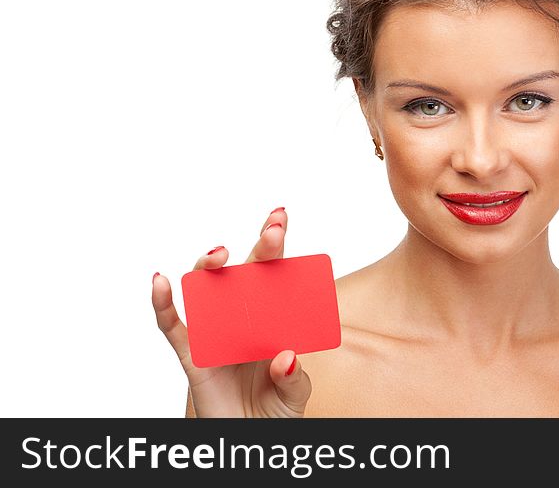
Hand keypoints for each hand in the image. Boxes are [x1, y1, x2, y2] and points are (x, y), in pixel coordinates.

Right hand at [151, 207, 311, 416]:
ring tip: (220, 256)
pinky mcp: (191, 357)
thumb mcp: (294, 396)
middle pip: (246, 275)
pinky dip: (163, 305)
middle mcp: (243, 321)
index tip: (280, 218)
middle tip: (274, 229)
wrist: (250, 443)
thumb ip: (292, 377)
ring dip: (209, 268)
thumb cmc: (275, 413)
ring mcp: (216, 334)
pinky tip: (161, 281)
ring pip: (207, 291)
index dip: (275, 248)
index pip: (275, 277)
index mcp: (272, 322)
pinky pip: (172, 328)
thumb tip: (285, 355)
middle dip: (260, 248)